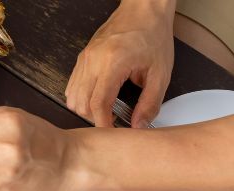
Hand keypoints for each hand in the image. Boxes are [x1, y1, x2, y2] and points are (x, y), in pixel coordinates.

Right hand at [65, 0, 174, 128]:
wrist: (143, 11)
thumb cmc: (152, 36)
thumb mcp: (160, 73)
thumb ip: (150, 102)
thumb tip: (139, 125)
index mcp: (113, 62)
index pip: (98, 103)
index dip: (103, 124)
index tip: (111, 134)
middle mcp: (94, 60)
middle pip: (81, 103)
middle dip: (95, 118)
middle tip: (112, 122)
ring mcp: (85, 58)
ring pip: (72, 96)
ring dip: (86, 109)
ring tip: (105, 111)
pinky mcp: (83, 57)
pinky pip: (72, 85)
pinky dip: (81, 97)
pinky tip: (97, 99)